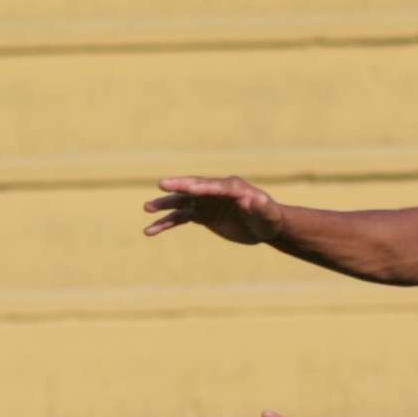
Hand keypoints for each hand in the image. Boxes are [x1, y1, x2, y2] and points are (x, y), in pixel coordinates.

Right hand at [143, 175, 282, 242]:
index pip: (214, 186)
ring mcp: (206, 203)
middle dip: (178, 187)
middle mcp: (215, 191)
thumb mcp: (269, 213)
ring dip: (165, 205)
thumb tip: (254, 199)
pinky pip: (179, 218)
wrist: (264, 227)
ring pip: (181, 203)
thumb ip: (262, 206)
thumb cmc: (270, 218)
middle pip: (193, 188)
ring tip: (147, 208)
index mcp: (232, 187)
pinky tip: (150, 231)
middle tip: (162, 185)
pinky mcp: (201, 215)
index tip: (187, 188)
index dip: (201, 187)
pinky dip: (165, 224)